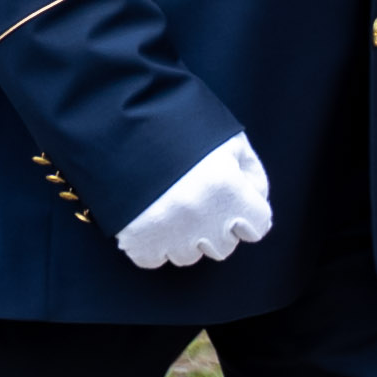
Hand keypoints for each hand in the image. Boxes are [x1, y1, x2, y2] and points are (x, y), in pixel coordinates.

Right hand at [116, 132, 274, 272]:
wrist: (117, 117)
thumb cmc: (178, 122)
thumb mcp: (227, 137)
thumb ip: (251, 170)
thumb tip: (256, 199)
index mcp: (228, 190)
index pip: (259, 226)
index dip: (248, 212)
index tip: (232, 200)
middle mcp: (202, 218)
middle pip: (223, 246)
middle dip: (215, 226)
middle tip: (197, 198)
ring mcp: (168, 233)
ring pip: (188, 256)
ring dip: (183, 236)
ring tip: (169, 203)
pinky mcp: (137, 240)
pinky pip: (154, 259)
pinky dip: (151, 244)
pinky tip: (148, 217)